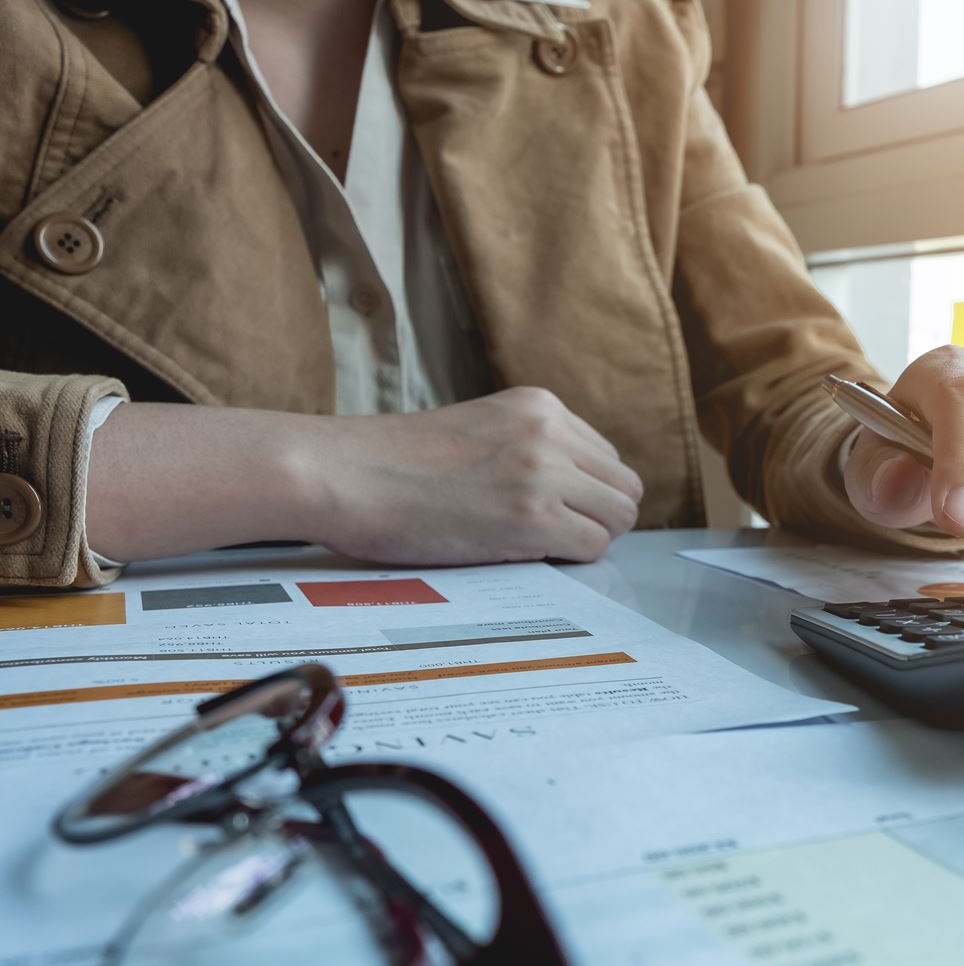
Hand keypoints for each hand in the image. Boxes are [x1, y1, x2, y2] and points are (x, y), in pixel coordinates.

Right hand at [86, 387, 640, 565]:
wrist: (337, 473)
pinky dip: (567, 560)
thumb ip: (527, 448)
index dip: (586, 494)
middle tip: (552, 538)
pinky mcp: (530, 516)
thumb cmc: (390, 463)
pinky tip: (522, 556)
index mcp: (539, 405)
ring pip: (618, 519)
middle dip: (598, 519)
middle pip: (625, 489)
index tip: (552, 511)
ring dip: (587, 541)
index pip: (607, 459)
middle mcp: (550, 431)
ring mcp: (543, 473)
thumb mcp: (476, 431)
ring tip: (535, 547)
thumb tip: (574, 492)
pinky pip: (591, 548)